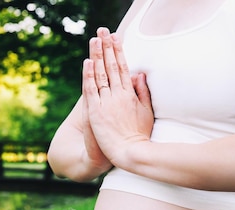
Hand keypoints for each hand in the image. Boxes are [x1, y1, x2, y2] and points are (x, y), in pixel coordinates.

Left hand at [83, 27, 153, 166]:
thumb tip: (141, 75)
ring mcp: (106, 103)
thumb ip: (143, 93)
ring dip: (97, 56)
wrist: (130, 153)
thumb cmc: (139, 136)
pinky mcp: (95, 112)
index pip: (123, 68)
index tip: (116, 37)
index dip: (119, 51)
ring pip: (100, 75)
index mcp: (130, 94)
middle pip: (111, 66)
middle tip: (103, 31)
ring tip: (94, 40)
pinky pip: (91, 90)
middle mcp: (118, 95)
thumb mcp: (147, 112)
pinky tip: (87, 63)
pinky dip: (89, 76)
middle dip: (107, 47)